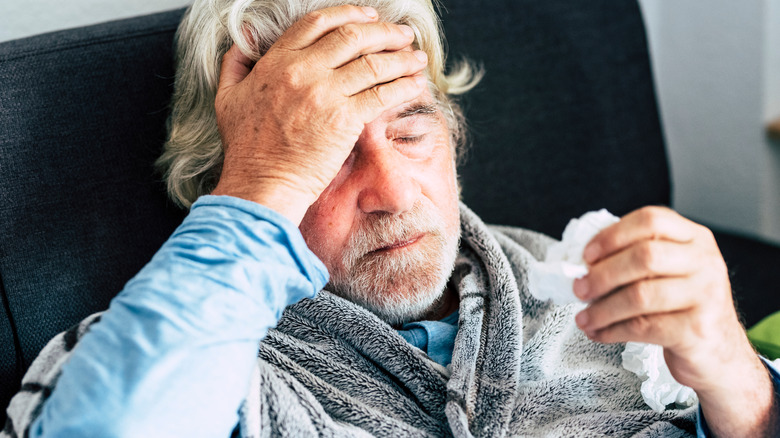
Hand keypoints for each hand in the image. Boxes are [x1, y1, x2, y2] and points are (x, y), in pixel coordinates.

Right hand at [211, 5, 428, 223]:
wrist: (262, 184)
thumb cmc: (246, 149)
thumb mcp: (228, 97)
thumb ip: (235, 64)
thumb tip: (242, 39)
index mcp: (276, 62)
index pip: (318, 23)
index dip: (349, 13)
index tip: (369, 15)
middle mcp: (302, 71)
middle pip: (353, 36)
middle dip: (384, 31)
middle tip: (403, 34)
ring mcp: (325, 94)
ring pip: (373, 63)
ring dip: (401, 57)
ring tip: (417, 57)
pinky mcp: (344, 119)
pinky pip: (382, 94)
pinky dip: (403, 86)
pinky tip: (416, 83)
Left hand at [573, 206, 775, 435]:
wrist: (720, 353)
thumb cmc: (683, 308)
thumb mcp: (670, 272)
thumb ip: (635, 259)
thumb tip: (583, 264)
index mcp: (694, 238)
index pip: (651, 220)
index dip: (612, 235)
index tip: (587, 255)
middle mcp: (705, 262)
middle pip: (644, 256)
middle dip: (603, 274)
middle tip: (579, 288)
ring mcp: (706, 295)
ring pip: (640, 295)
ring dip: (602, 309)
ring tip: (584, 317)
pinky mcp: (697, 329)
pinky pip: (643, 327)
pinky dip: (612, 331)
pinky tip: (599, 332)